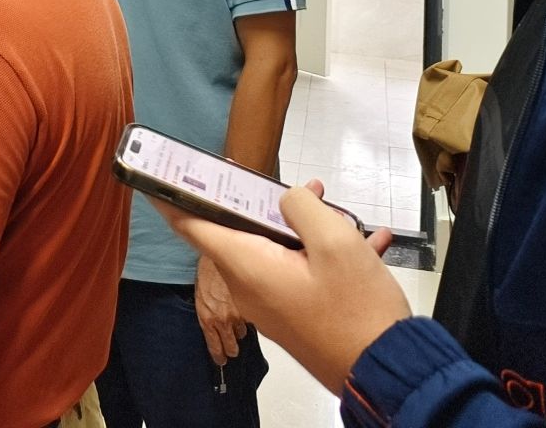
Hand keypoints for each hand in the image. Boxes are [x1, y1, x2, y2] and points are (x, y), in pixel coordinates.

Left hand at [152, 179, 412, 394]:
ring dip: (302, 227)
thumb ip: (300, 206)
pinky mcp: (296, 313)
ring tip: (336, 212)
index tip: (160, 176)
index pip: (194, 226)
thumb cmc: (357, 313)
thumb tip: (286, 199)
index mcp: (248, 266)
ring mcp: (273, 303)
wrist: (385, 368)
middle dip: (266, 204)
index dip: (175, 198)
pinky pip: (300, 272)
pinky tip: (362, 241)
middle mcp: (251, 287)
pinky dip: (323, 254)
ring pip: (276, 249)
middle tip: (299, 188)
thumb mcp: (333, 242)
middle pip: (241, 232)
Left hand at [193, 255, 247, 366]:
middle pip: (232, 348)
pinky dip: (251, 317)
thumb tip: (214, 331)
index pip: (215, 348)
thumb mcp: (200, 297)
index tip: (221, 360)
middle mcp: (223, 321)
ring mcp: (239, 315)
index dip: (219, 357)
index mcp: (207, 319)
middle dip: (232, 348)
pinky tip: (248, 309)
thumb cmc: (207, 271)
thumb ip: (208, 317)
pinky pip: (253, 320)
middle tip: (232, 345)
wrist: (219, 253)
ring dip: (241, 329)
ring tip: (238, 320)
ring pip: (244, 334)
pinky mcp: (252, 308)